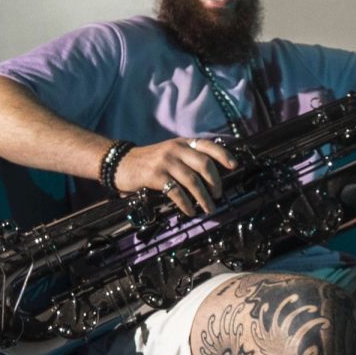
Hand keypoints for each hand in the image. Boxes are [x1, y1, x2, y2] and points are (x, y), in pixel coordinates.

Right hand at [113, 137, 239, 215]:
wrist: (121, 163)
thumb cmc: (150, 161)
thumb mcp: (170, 152)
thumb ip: (188, 158)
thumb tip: (212, 175)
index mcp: (183, 143)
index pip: (208, 145)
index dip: (224, 155)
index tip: (234, 166)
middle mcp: (176, 149)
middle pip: (204, 164)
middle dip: (216, 182)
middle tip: (219, 195)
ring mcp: (166, 161)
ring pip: (193, 180)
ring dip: (204, 197)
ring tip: (209, 208)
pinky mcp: (155, 175)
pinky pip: (176, 191)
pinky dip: (186, 204)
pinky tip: (190, 211)